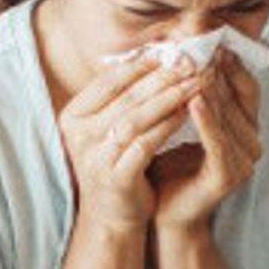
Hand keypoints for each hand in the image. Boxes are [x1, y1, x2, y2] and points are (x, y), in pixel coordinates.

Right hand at [56, 54, 198, 232]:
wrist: (110, 216)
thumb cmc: (114, 164)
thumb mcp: (108, 127)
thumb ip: (122, 98)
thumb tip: (156, 55)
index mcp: (73, 116)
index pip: (109, 81)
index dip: (141, 64)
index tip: (171, 51)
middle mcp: (79, 135)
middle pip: (124, 97)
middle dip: (161, 78)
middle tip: (190, 63)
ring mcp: (95, 158)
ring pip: (135, 119)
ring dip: (167, 99)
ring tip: (194, 84)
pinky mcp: (115, 178)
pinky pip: (144, 146)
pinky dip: (166, 128)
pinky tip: (186, 115)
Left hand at [149, 48, 263, 234]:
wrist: (163, 213)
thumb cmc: (168, 167)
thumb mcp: (179, 124)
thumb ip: (188, 94)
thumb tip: (179, 52)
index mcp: (244, 127)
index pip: (243, 86)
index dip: (229, 63)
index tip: (209, 40)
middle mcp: (251, 142)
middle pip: (237, 97)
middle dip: (217, 70)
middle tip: (200, 45)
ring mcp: (244, 160)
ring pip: (228, 116)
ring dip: (211, 89)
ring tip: (194, 66)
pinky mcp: (229, 175)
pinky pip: (218, 141)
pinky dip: (207, 120)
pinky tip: (193, 100)